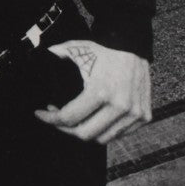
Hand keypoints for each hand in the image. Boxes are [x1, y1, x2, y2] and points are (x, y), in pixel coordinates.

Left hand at [35, 40, 150, 143]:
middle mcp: (120, 106)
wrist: (133, 47)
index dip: (50, 119)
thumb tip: (41, 56)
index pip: (69, 118)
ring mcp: (134, 113)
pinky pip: (119, 134)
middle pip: (84, 134)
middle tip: (57, 118)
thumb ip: (57, 53)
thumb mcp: (77, 50)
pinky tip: (94, 119)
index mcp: (101, 92)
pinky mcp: (144, 117)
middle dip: (66, 129)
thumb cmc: (104, 51)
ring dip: (86, 131)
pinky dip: (104, 130)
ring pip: (102, 138)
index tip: (41, 114)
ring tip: (76, 119)